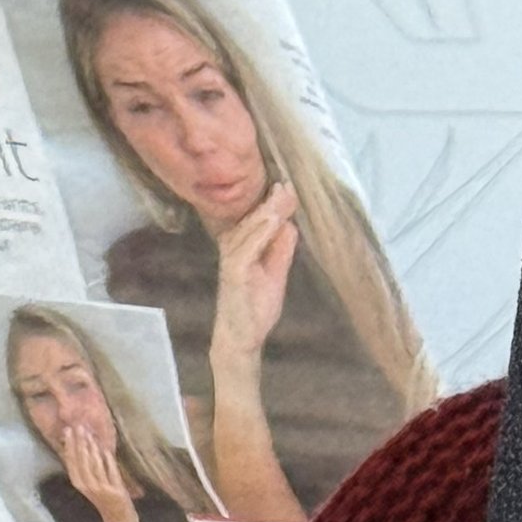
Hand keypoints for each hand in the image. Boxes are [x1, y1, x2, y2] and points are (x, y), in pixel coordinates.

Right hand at [57, 419, 141, 521]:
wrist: (120, 520)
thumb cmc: (106, 499)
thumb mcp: (93, 483)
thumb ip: (88, 466)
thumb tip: (83, 443)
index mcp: (80, 484)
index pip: (71, 462)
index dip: (69, 446)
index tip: (68, 430)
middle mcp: (88, 487)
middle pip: (81, 462)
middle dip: (79, 443)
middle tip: (78, 426)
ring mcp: (102, 490)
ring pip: (94, 465)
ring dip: (91, 448)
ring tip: (90, 433)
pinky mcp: (115, 492)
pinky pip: (111, 472)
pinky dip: (108, 460)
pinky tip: (106, 448)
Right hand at [210, 181, 298, 366]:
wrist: (241, 337)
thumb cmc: (255, 306)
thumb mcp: (275, 273)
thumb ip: (280, 249)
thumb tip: (289, 223)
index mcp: (242, 245)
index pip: (258, 218)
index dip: (274, 201)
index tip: (290, 185)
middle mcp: (232, 248)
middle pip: (253, 218)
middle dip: (272, 200)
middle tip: (289, 184)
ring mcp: (232, 260)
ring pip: (250, 228)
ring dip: (267, 210)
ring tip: (282, 195)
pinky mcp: (234, 273)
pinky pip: (246, 248)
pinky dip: (259, 232)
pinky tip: (272, 219)